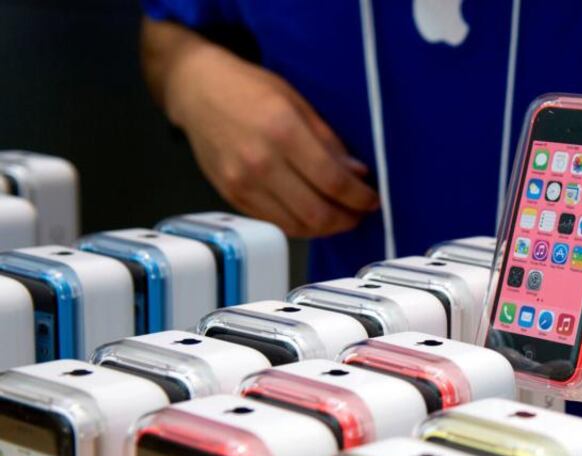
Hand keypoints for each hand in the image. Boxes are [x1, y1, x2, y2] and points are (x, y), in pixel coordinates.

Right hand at [165, 44, 376, 236]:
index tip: (372, 200)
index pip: (333, 181)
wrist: (198, 90)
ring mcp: (243, 183)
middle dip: (346, 219)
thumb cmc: (250, 89)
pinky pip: (275, 223)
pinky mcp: (231, 196)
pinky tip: (313, 215)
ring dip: (325, 227)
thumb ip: (329, 142)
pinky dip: (300, 225)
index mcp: (283, 132)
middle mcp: (261, 163)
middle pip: (317, 213)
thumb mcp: (298, 103)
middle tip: (359, 214)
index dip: (359, 197)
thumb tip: (357, 174)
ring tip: (340, 217)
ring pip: (297, 226)